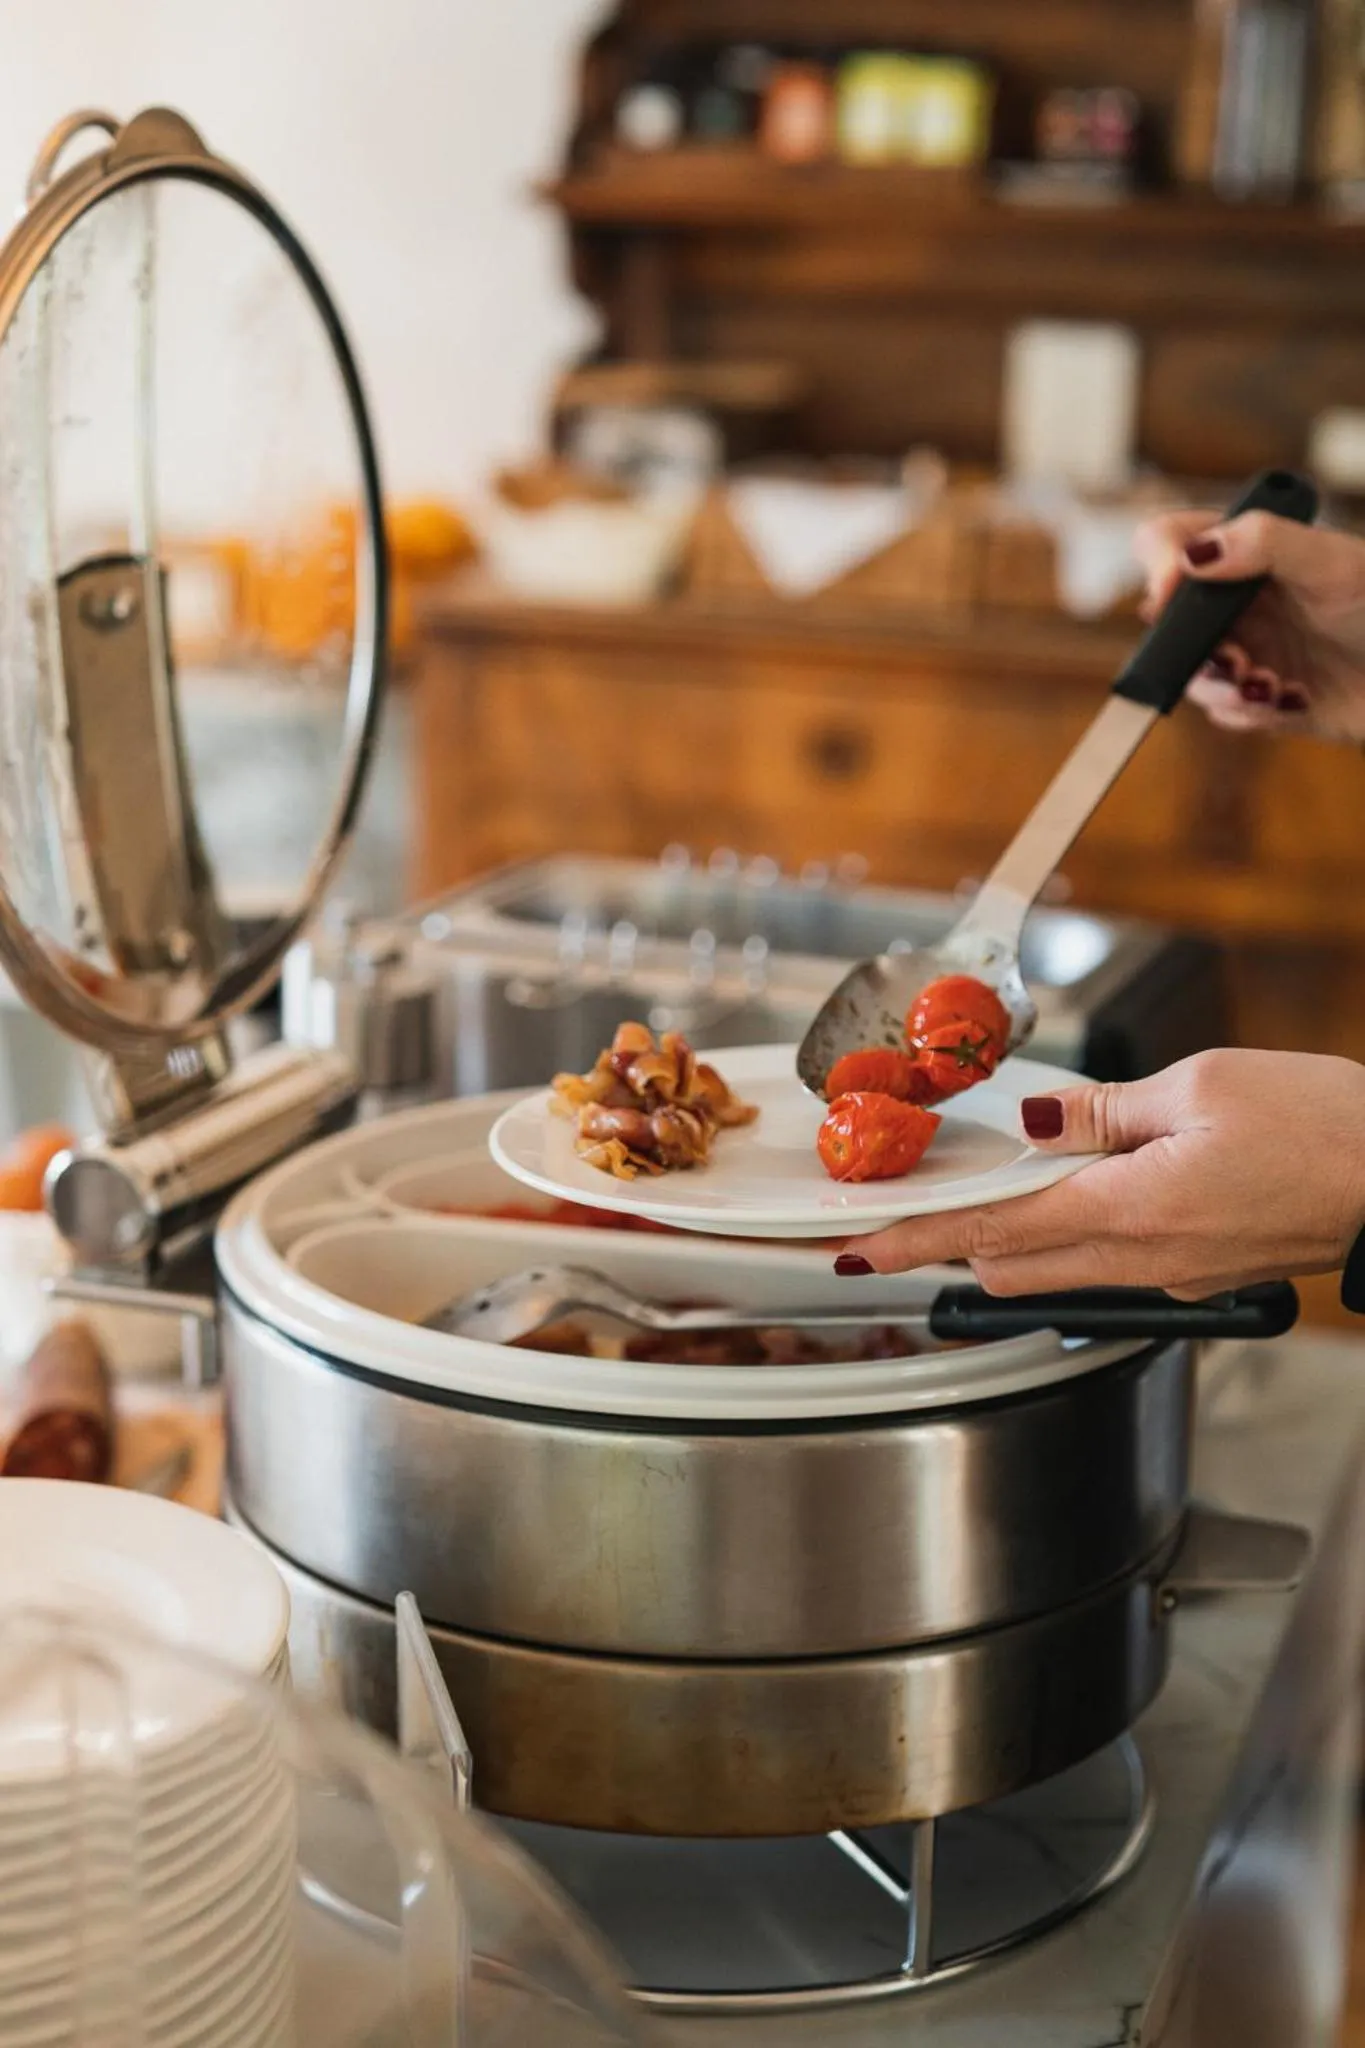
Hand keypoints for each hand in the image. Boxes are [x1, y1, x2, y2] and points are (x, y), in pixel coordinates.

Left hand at [838, 1051, 1364, 1299]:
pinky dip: (1065, 1234)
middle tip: (899, 1213)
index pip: (991, 1232)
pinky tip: (1068, 1190)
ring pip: (1055, 1269)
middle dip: (947, 1242)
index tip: (856, 1247)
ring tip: (975, 1193)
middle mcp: (1143, 1260)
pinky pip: (1105, 1263)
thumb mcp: (1199, 1088)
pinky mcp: (1196, 1273)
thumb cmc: (1325, 1129)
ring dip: (1005, 1239)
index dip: (913, 1239)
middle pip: (1009, 1265)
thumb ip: (1104, 1111)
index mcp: (1130, 1211)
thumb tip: (1038, 1118)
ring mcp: (1171, 1276)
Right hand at [1136, 509, 1364, 743]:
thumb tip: (1192, 555)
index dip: (1159, 565)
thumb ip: (1264, 544)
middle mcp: (1238, 601)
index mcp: (1248, 552)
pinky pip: (1225, 714)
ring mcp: (1246, 651)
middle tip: (1234, 660)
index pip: (1168, 542)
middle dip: (1194, 648)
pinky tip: (1292, 701)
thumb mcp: (1333, 563)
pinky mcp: (1259, 700)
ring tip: (1270, 688)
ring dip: (1224, 688)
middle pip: (1169, 624)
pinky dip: (1250, 714)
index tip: (1172, 593)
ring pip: (1193, 676)